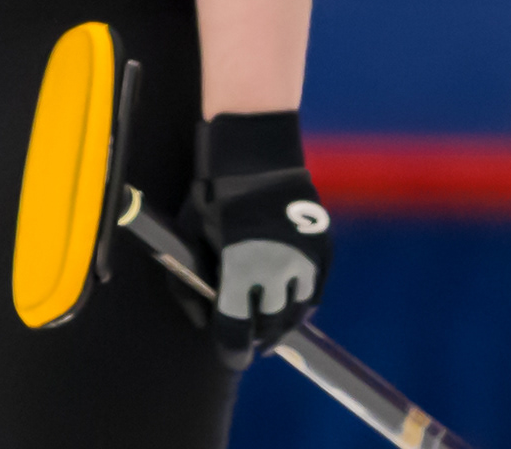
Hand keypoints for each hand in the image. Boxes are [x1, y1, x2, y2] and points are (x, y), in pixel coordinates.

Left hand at [181, 112, 330, 367]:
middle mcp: (275, 270)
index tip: (233, 355)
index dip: (233, 351)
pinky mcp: (321, 247)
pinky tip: (291, 302)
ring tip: (271, 324)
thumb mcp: (189, 241)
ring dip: (281, 321)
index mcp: (238, 271)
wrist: (255, 155)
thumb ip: (191, 288)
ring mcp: (302, 258)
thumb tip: (206, 321)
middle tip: (250, 338)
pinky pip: (316, 290)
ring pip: (295, 311)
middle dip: (256, 336)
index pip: (236, 331)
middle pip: (268, 325)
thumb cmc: (213, 198)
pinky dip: (303, 302)